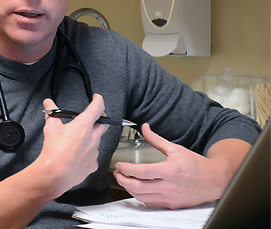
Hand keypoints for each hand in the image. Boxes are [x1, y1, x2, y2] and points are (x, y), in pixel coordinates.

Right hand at [39, 94, 109, 193]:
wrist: (54, 174)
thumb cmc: (54, 152)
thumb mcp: (50, 127)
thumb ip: (52, 112)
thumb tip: (49, 103)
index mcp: (83, 126)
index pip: (97, 108)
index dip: (99, 100)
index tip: (98, 98)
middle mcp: (93, 138)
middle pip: (103, 124)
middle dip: (100, 118)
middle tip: (92, 117)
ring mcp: (94, 152)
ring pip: (97, 140)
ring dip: (91, 137)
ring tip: (77, 140)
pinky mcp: (93, 164)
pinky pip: (93, 155)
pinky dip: (87, 152)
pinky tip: (77, 154)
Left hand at [113, 123, 238, 208]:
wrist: (214, 180)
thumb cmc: (196, 165)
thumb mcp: (175, 149)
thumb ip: (156, 139)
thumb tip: (144, 127)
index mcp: (169, 171)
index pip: (141, 172)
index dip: (126, 169)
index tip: (120, 165)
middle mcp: (169, 186)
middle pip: (138, 187)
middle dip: (122, 180)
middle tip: (118, 173)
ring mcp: (170, 197)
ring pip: (141, 197)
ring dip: (129, 189)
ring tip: (125, 180)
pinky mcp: (171, 204)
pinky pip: (150, 203)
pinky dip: (140, 196)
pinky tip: (137, 188)